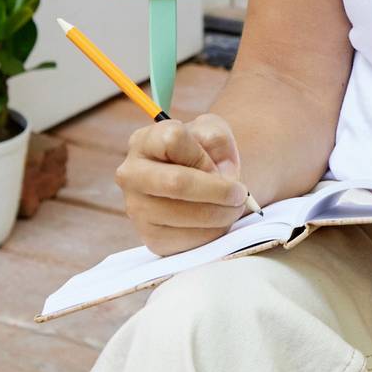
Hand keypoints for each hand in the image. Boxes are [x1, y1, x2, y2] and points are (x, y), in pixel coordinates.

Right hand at [115, 114, 250, 254]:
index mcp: (144, 141)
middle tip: (240, 194)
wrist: (198, 187)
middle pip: (177, 182)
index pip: (173, 139)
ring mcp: (137, 209)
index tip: (219, 165)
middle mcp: (131, 175)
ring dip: (221, 213)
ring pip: (185, 214)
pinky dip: (213, 232)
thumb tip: (218, 174)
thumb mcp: (212, 132)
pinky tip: (217, 222)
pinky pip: (189, 239)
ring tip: (232, 208)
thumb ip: (217, 140)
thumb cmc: (203, 155)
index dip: (203, 154)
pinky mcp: (152, 238)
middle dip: (218, 190)